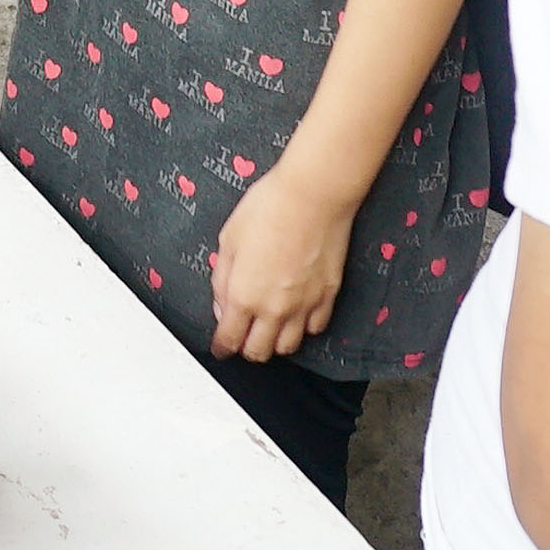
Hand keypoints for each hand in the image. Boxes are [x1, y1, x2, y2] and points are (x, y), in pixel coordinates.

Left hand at [211, 164, 356, 361]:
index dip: (222, 347)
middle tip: (241, 338)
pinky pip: (315, 328)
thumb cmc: (267, 210)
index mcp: (244, 294)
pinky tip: (296, 316)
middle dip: (246, 349)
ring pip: (288, 346)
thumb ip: (222, 279)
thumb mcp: (228, 240)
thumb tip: (221, 306)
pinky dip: (304, 329)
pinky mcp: (329, 297)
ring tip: (267, 329)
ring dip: (274, 342)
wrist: (312, 197)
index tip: (220, 348)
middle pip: (259, 351)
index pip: (230, 338)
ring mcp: (305, 306)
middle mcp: (275, 308)